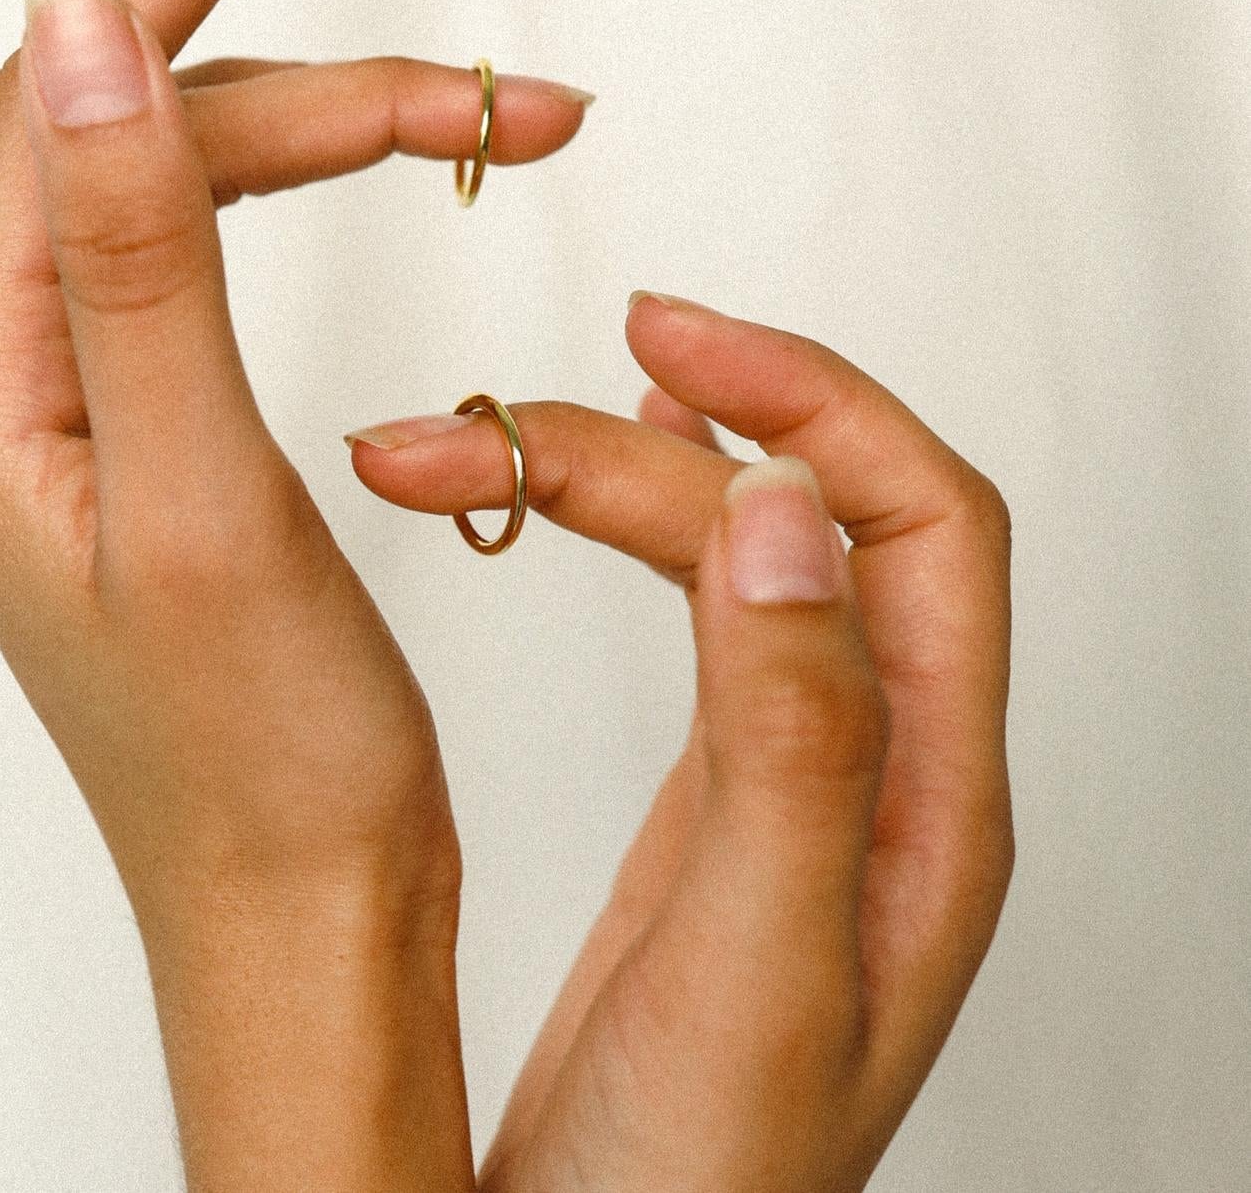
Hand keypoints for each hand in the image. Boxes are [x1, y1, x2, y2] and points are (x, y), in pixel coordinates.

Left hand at [0, 0, 590, 1191]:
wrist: (297, 906)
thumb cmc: (257, 761)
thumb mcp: (195, 494)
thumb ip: (132, 251)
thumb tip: (73, 17)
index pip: (66, 98)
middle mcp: (4, 383)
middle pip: (142, 135)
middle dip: (327, 83)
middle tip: (498, 93)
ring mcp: (78, 405)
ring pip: (186, 186)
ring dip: (334, 134)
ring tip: (490, 124)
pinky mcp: (148, 433)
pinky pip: (204, 256)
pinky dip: (303, 200)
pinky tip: (372, 181)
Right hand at [347, 292, 1012, 1190]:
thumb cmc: (696, 1179)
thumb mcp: (759, 959)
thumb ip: (791, 738)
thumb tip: (782, 511)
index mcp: (929, 798)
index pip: (916, 521)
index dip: (803, 400)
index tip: (658, 340)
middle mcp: (882, 772)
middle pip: (810, 521)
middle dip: (676, 430)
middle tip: (520, 393)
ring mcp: (798, 782)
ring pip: (754, 557)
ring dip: (651, 466)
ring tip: (545, 410)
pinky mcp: (713, 804)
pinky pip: (715, 615)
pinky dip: (665, 520)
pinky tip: (630, 470)